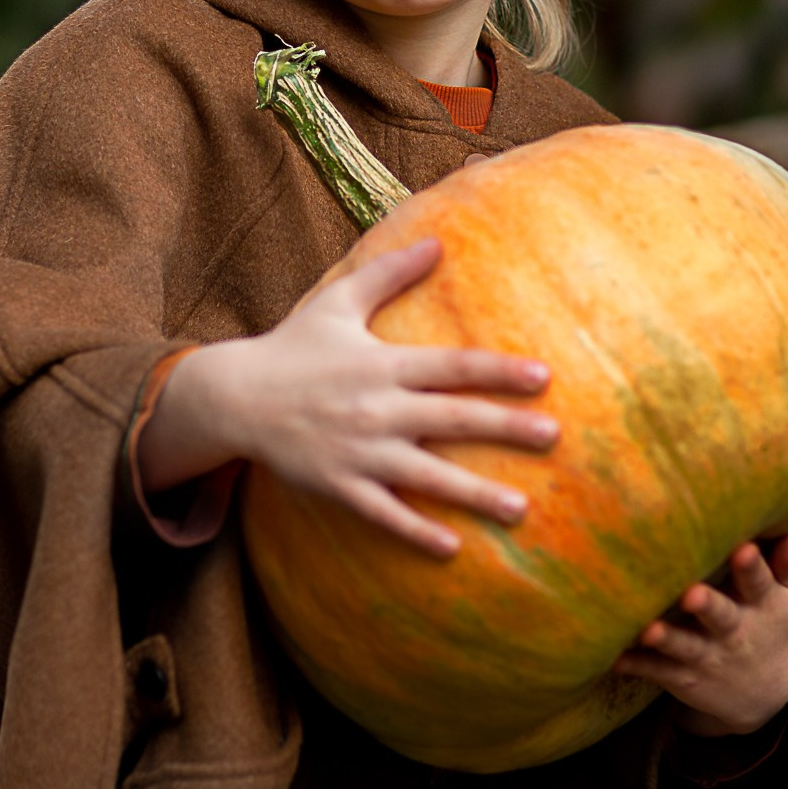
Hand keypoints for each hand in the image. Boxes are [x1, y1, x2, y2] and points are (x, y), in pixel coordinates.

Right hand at [139, 238, 558, 554]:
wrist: (234, 397)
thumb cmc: (293, 346)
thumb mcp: (338, 301)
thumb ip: (389, 272)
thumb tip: (438, 241)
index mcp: (383, 363)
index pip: (453, 366)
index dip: (499, 371)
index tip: (545, 377)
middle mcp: (376, 408)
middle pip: (452, 419)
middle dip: (505, 427)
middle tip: (554, 436)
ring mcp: (358, 451)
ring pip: (426, 475)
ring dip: (475, 493)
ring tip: (521, 508)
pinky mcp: (338, 484)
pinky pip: (383, 513)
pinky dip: (415, 530)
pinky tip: (452, 547)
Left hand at [613, 534, 787, 736]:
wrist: (765, 697)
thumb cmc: (771, 628)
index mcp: (764, 607)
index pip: (758, 582)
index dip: (751, 567)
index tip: (742, 548)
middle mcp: (736, 633)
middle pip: (721, 617)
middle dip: (707, 605)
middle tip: (692, 593)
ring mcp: (709, 658)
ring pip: (686, 647)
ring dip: (667, 639)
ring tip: (648, 629)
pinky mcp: (685, 678)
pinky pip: (658, 671)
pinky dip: (637, 665)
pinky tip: (614, 657)